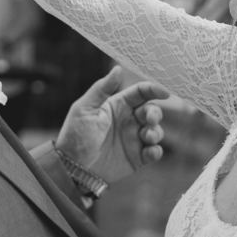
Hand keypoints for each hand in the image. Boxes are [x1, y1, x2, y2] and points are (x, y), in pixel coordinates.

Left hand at [56, 66, 168, 184]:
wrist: (72, 168)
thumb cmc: (74, 136)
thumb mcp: (84, 109)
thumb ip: (101, 88)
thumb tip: (118, 68)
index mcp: (117, 106)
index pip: (140, 93)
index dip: (153, 90)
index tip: (164, 92)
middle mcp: (128, 121)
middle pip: (152, 111)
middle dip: (155, 113)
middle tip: (148, 118)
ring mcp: (134, 140)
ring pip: (156, 131)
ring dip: (156, 132)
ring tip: (146, 137)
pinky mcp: (137, 158)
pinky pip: (154, 152)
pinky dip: (156, 151)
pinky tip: (149, 152)